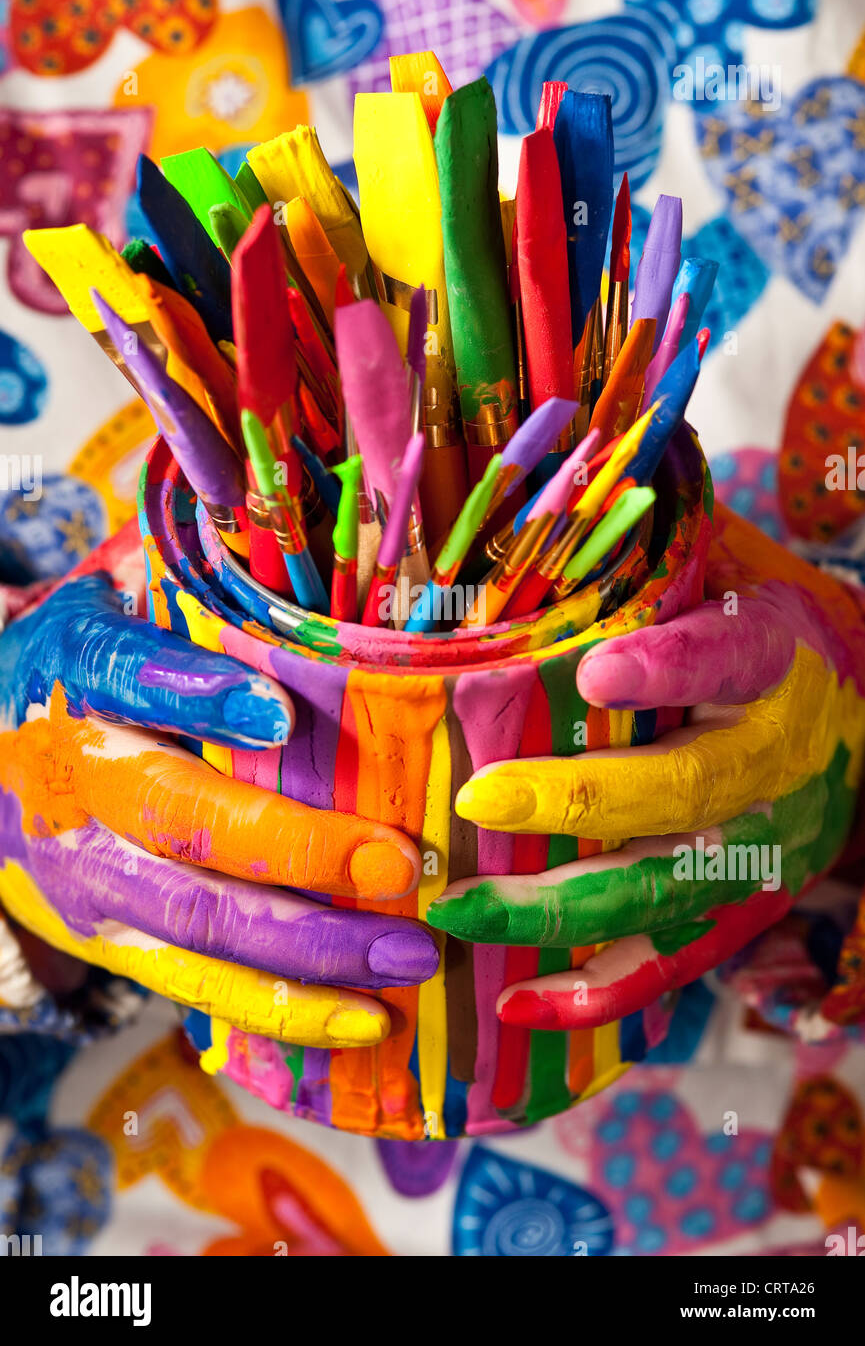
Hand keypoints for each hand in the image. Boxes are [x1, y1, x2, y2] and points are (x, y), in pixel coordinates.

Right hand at [0, 569, 434, 1047]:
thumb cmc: (76, 666)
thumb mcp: (105, 598)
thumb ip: (184, 579)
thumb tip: (285, 520)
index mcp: (64, 674)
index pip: (115, 673)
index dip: (189, 691)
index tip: (275, 708)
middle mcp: (68, 781)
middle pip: (174, 819)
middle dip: (293, 849)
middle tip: (399, 863)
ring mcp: (83, 872)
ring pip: (192, 920)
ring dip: (307, 949)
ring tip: (408, 957)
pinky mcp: (106, 935)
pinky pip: (192, 984)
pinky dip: (279, 1008)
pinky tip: (362, 1017)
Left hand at [428, 503, 864, 1031]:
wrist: (863, 705)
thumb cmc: (763, 623)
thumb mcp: (731, 565)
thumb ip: (655, 556)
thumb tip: (539, 512)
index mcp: (782, 658)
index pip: (731, 658)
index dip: (671, 667)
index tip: (600, 675)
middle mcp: (783, 761)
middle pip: (689, 790)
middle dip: (583, 800)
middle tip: (484, 798)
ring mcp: (768, 849)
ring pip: (670, 891)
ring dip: (562, 907)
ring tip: (463, 908)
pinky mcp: (745, 911)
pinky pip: (672, 965)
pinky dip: (594, 994)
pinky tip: (513, 1002)